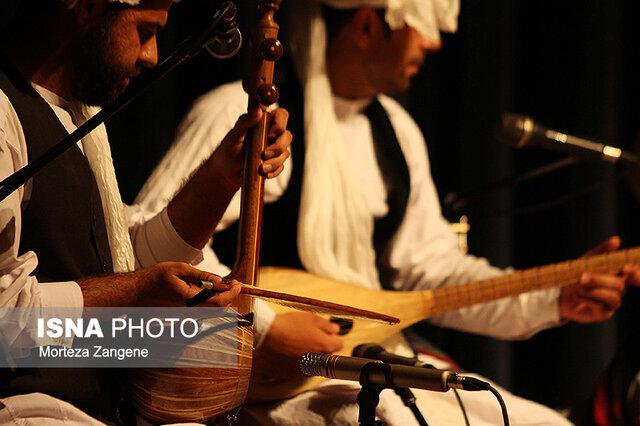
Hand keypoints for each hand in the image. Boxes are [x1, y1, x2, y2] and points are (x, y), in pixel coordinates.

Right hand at [79, 262, 241, 306]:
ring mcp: (187, 315)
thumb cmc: (157, 278)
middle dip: (229, 296)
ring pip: (212, 310)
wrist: (137, 292)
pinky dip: (212, 301)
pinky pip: (203, 310)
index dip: (232, 293)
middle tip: (233, 283)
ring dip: (221, 298)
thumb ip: (201, 275)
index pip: (219, 301)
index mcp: (190, 300)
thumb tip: (219, 279)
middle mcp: (190, 311)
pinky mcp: (184, 315)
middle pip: (219, 309)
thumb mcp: (180, 269)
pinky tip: (209, 290)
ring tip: (223, 284)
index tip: (238, 283)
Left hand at [208, 107, 291, 189]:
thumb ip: (245, 122)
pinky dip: (274, 171)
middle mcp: (271, 134)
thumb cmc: (228, 150)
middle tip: (264, 154)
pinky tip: (265, 174)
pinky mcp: (273, 163)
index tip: (269, 135)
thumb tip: (259, 110)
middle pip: (287, 136)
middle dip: (279, 147)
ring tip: (261, 168)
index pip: (282, 115)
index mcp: (263, 122)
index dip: (280, 124)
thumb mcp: (234, 135)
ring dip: (275, 162)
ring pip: (285, 153)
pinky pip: (281, 167)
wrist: (226, 171)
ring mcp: (273, 149)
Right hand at [252, 312, 342, 380]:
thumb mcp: (311, 318)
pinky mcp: (291, 374)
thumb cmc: (289, 325)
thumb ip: (327, 326)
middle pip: (326, 355)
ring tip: (298, 345)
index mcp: (325, 346)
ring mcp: (304, 369)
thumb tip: (335, 330)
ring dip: (310, 357)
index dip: (332, 338)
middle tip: (310, 338)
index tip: (326, 334)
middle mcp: (317, 361)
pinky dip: (297, 363)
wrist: (267, 334)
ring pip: (313, 364)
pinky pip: (299, 369)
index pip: (339, 345)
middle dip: (321, 348)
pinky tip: (290, 353)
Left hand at [559, 236, 639, 322]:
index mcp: (617, 274)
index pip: (634, 274)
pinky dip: (588, 299)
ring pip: (613, 296)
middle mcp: (618, 289)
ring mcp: (612, 302)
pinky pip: (602, 306)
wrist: (559, 293)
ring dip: (592, 291)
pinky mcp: (604, 313)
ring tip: (577, 287)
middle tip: (582, 278)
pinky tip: (578, 295)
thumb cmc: (575, 275)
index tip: (625, 268)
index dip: (634, 273)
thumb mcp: (587, 260)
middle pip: (619, 284)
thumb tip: (616, 240)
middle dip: (599, 280)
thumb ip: (601, 251)